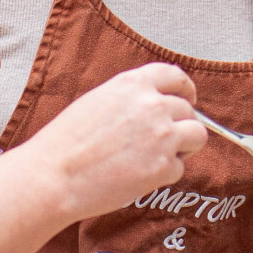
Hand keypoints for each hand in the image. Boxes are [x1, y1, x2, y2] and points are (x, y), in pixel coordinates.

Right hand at [5, 63, 206, 220]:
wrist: (55, 176)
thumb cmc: (66, 142)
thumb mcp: (98, 101)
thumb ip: (130, 98)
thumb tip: (153, 104)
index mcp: (134, 84)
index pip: (176, 77)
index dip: (185, 90)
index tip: (187, 99)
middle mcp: (153, 105)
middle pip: (188, 110)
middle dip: (180, 124)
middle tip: (162, 140)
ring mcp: (162, 136)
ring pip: (197, 136)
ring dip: (184, 146)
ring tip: (158, 157)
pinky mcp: (164, 167)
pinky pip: (179, 168)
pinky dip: (165, 174)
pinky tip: (139, 175)